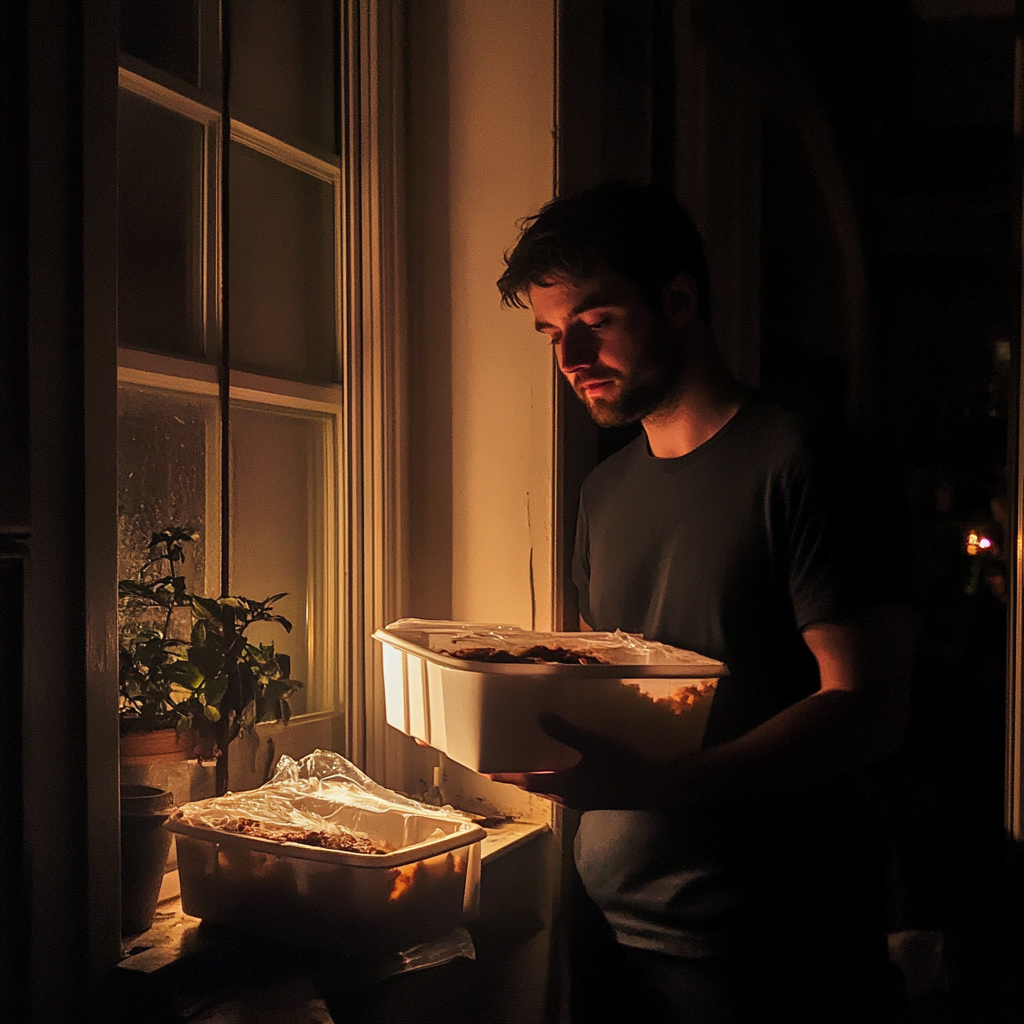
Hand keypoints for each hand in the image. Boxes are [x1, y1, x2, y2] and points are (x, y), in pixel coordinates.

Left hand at [489, 712, 656, 810]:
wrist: (654, 789)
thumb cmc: (622, 767)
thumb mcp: (593, 745)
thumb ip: (566, 732)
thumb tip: (541, 718)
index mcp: (563, 786)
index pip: (526, 781)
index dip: (506, 776)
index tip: (487, 773)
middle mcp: (568, 798)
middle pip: (536, 788)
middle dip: (521, 778)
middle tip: (506, 765)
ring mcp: (581, 801)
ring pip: (551, 790)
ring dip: (539, 779)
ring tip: (531, 764)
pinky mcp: (593, 800)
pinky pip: (565, 790)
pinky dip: (556, 779)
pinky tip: (563, 767)